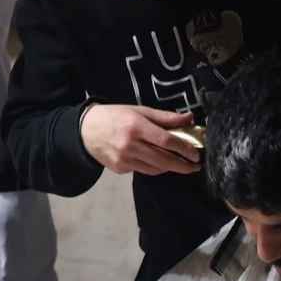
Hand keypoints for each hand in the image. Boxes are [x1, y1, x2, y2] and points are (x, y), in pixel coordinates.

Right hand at [79, 104, 201, 175]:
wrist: (85, 130)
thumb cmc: (115, 116)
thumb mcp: (139, 110)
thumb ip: (164, 117)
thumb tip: (189, 118)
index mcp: (136, 126)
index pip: (166, 140)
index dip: (184, 148)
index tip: (196, 154)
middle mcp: (130, 145)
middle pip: (163, 159)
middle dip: (182, 165)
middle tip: (195, 166)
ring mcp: (124, 159)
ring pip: (155, 168)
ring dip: (170, 167)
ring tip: (180, 165)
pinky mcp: (119, 169)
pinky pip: (143, 170)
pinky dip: (154, 167)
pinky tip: (158, 162)